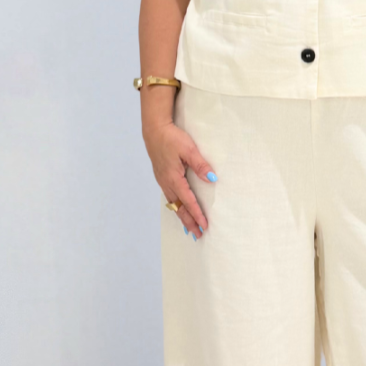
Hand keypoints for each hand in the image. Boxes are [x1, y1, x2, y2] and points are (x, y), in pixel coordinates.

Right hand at [143, 117, 215, 238]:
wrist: (154, 130)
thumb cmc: (171, 138)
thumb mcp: (189, 149)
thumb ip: (200, 165)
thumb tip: (212, 179)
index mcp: (174, 179)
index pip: (188, 201)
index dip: (197, 214)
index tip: (204, 226)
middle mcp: (167, 183)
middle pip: (179, 208)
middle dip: (189, 222)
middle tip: (198, 235)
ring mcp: (162, 181)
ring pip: (173, 204)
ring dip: (182, 217)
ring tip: (189, 228)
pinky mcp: (162, 177)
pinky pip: (169, 197)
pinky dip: (175, 207)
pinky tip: (178, 209)